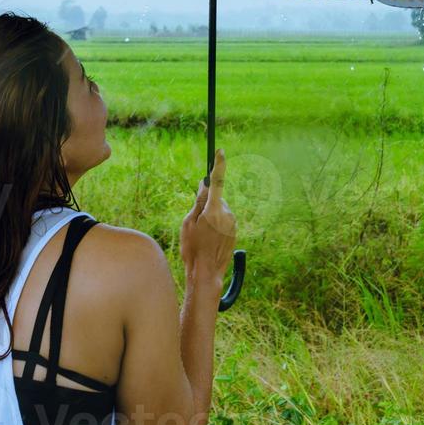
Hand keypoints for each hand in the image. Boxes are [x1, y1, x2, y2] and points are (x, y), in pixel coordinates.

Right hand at [180, 148, 236, 287]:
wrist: (207, 272)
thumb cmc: (192, 248)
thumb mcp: (188, 223)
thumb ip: (197, 202)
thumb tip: (203, 185)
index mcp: (214, 210)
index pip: (217, 182)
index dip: (219, 165)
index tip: (220, 152)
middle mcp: (227, 214)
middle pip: (216, 198)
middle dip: (206, 203)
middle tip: (195, 221)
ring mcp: (233, 223)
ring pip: (220, 209)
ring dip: (211, 215)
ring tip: (203, 234)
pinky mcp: (235, 230)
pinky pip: (224, 219)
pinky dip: (216, 223)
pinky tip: (210, 238)